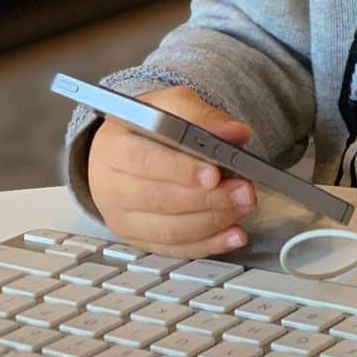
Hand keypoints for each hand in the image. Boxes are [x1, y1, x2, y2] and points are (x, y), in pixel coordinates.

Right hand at [87, 86, 255, 258]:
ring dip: (213, 221)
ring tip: (243, 206)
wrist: (125, 149)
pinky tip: (233, 235)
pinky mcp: (138, 240)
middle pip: (159, 200)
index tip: (214, 175)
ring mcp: (122, 219)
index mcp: (114, 147)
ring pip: (169, 230)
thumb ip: (203, 117)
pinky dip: (207, 244)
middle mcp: (111, 187)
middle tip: (244, 190)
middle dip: (208, 198)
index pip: (144, 161)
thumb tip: (235, 133)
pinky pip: (174, 249)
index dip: (180, 170)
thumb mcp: (173, 106)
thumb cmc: (149, 127)